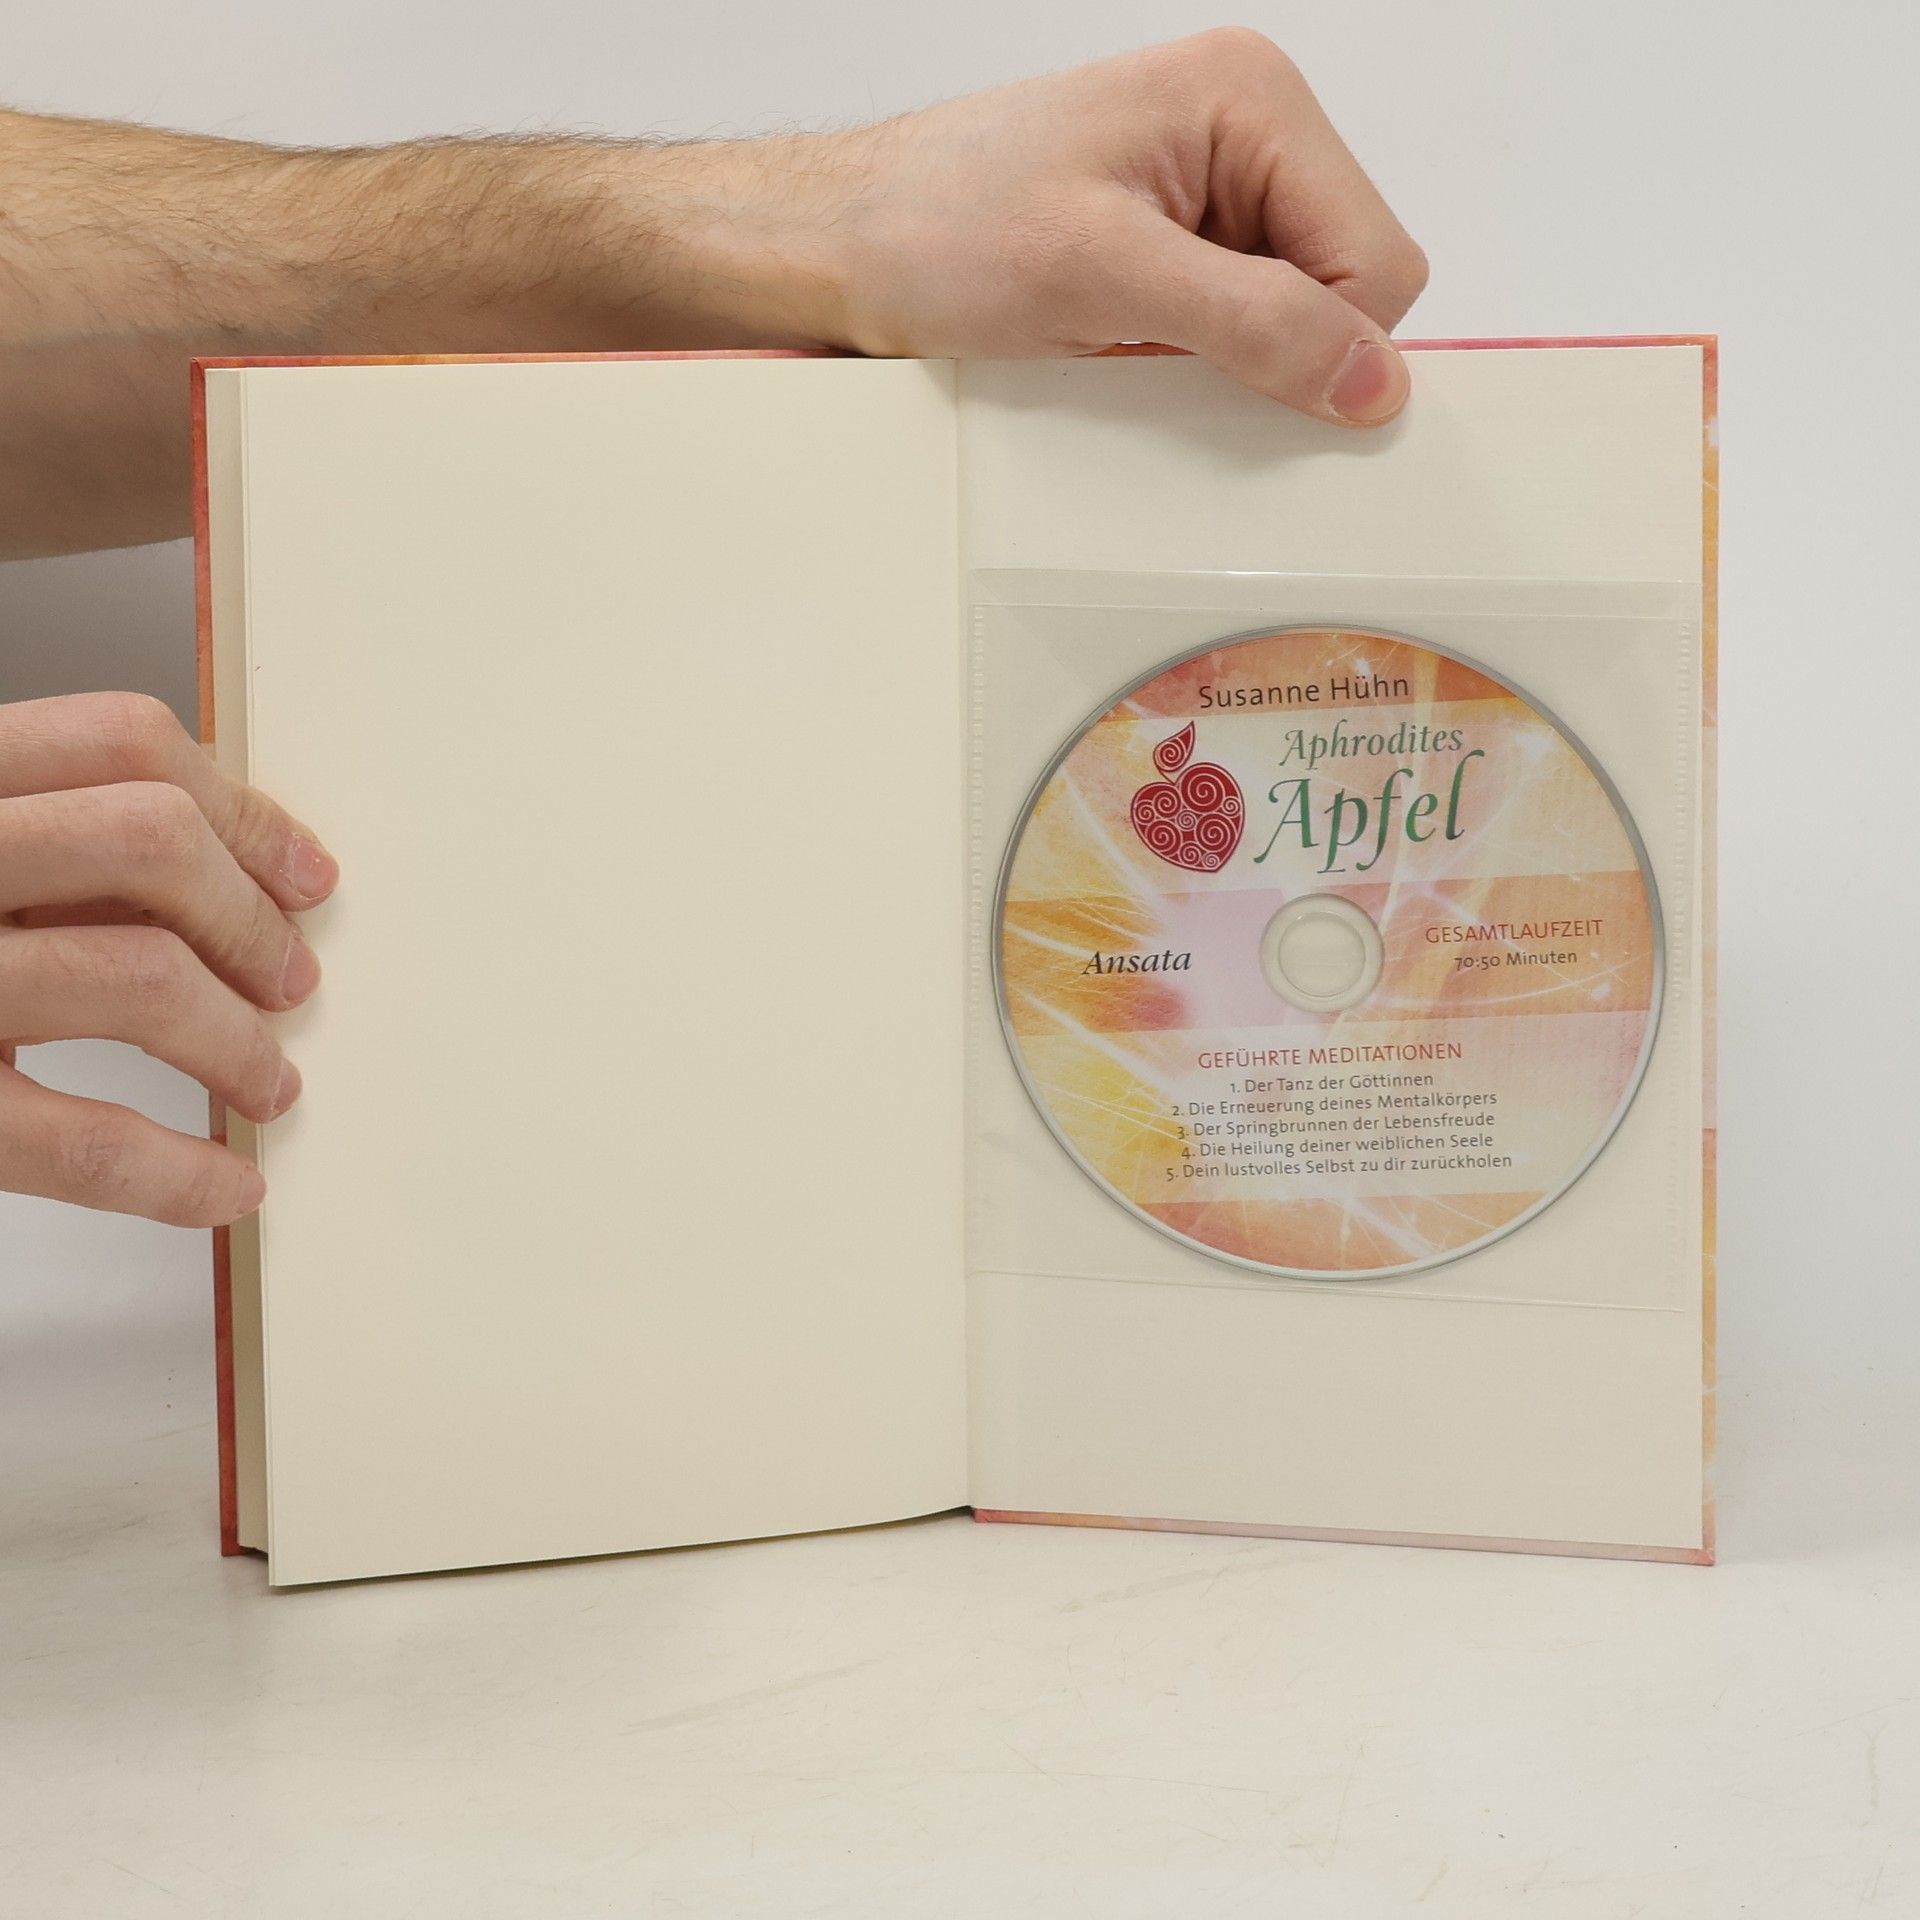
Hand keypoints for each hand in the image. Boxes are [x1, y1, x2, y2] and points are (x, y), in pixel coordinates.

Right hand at [0, 693, 334, 1225]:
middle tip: (291, 981)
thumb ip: (35, 843)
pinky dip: (173, 1173)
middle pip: (148, 838)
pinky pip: (72, 1139)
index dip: (243, 811)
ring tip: (266, 1081)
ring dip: (235, 1041)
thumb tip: (223, 871)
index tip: (305, 875)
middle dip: (249, 918)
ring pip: (135, 975)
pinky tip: (219, 1188)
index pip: (120, 743)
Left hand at [750, 30, 1427, 423]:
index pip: (1379, 260)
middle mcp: (1248, 135)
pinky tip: (1124, 355)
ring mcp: (1213, 194)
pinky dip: (1193, 367)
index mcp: (1253, 101)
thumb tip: (1371, 380)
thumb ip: (1252, 322)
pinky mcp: (1175, 249)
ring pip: (1294, 322)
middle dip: (1275, 351)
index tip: (1238, 383)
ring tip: (1128, 350)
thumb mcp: (1102, 276)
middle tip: (1164, 360)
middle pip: (1347, 290)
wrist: (846, 245)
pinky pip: (1236, 334)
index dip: (1327, 345)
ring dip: (1227, 365)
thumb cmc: (940, 229)